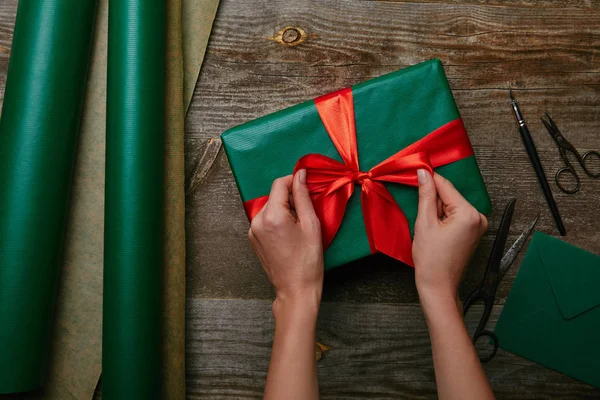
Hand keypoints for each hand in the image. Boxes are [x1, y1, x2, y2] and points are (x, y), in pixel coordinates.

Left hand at [249, 170, 323, 309]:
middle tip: (307, 211)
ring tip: (298, 226)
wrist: (296, 289)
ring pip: (270, 207)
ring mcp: (252, 231)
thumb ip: (303, 196)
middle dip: (290, 197)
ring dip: (284, 209)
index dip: (294, 180)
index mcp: (272, 216)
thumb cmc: (307, 261)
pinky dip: (277, 220)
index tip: (306, 183)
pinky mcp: (253, 239)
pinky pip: (265, 219)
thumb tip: (300, 175)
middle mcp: (257, 221)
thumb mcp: (311, 224)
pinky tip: (289, 234)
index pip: (279, 183)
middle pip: (274, 195)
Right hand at [412, 169, 487, 310]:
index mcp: (469, 214)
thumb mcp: (424, 223)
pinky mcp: (472, 232)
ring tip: (426, 225)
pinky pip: (455, 216)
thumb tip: (424, 173)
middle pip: (449, 196)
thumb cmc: (431, 260)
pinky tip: (433, 229)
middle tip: (417, 210)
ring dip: (436, 209)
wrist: (438, 286)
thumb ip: (426, 195)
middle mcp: (478, 217)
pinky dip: (442, 217)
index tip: (414, 172)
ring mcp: (477, 225)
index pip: (446, 186)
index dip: (428, 180)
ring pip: (451, 205)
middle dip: (432, 199)